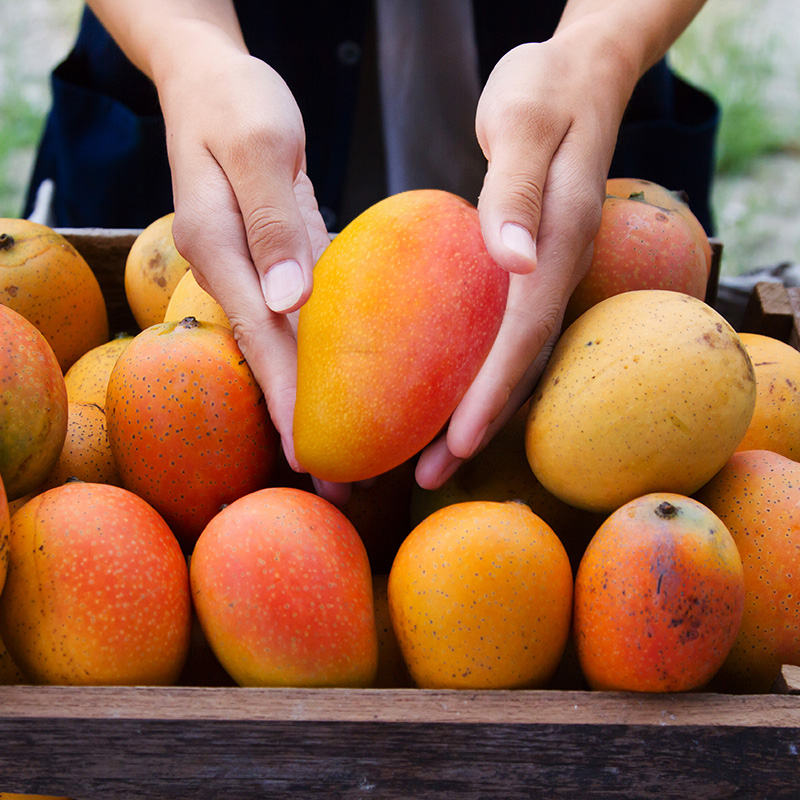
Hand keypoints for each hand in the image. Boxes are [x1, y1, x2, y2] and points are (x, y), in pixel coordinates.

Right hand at [157, 37, 334, 483]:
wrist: (211, 84)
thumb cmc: (238, 103)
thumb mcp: (258, 144)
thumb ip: (271, 224)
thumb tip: (291, 302)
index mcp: (221, 251)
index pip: (262, 340)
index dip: (288, 400)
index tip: (312, 455)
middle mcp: (229, 272)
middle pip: (269, 360)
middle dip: (299, 422)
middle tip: (335, 484)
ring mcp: (247, 272)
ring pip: (282, 348)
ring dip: (308, 401)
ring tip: (341, 455)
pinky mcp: (268, 263)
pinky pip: (296, 320)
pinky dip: (317, 358)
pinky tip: (343, 386)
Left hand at [415, 35, 636, 488]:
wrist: (581, 73)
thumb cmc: (547, 88)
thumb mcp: (526, 122)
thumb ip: (517, 190)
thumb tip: (514, 262)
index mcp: (558, 242)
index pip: (525, 335)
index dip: (493, 394)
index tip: (457, 443)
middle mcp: (555, 267)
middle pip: (519, 363)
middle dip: (477, 424)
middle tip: (428, 476)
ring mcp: (545, 270)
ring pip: (512, 356)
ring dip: (474, 410)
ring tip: (430, 456)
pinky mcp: (528, 266)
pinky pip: (502, 331)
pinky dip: (474, 371)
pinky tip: (440, 390)